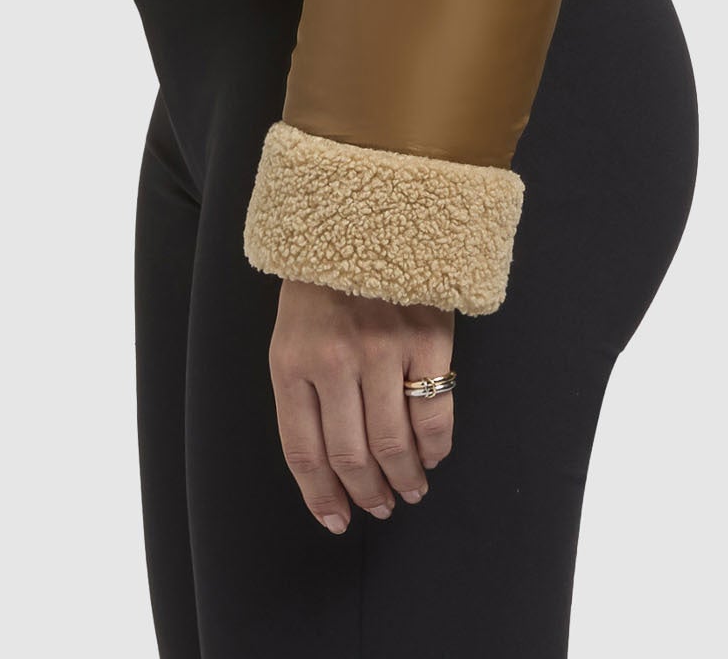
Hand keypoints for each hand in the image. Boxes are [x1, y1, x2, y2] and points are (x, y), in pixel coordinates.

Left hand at [268, 277, 454, 532]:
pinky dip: (435, 446)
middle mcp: (334, 360)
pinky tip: (432, 455)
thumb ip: (304, 389)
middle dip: (367, 493)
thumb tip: (329, 465)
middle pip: (351, 456)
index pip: (304, 452)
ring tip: (410, 490)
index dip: (321, 497)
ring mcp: (382, 348)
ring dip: (404, 479)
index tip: (337, 520)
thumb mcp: (293, 329)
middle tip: (381, 507)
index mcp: (291, 360)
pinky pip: (434, 413)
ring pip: (393, 443)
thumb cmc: (325, 277)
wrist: (366, 207)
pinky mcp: (427, 337)